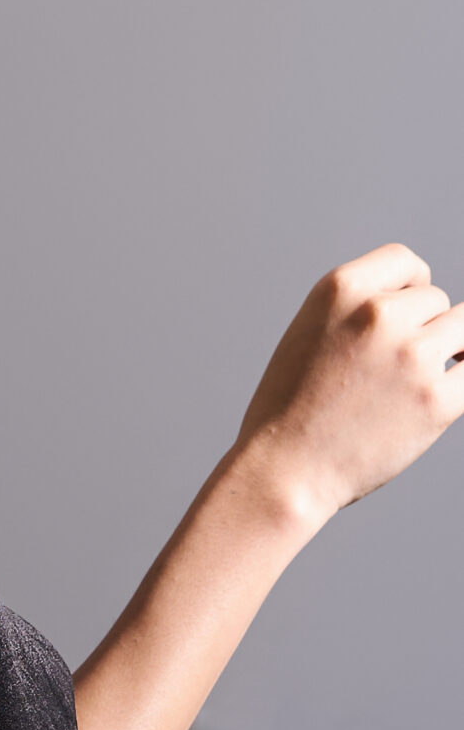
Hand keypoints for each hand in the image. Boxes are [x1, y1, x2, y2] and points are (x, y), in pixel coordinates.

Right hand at [234, 243, 463, 524]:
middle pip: (436, 300)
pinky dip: (462, 380)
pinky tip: (442, 393)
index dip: (410, 286)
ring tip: (416, 380)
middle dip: (423, 328)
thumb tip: (422, 304)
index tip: (403, 313)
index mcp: (340, 289)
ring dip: (448, 351)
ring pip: (463, 329)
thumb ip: (358, 307)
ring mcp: (412, 356)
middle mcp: (378, 313)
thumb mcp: (310, 331)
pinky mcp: (437, 400)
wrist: (285, 469)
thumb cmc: (291, 406)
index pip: (406, 261)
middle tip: (392, 366)